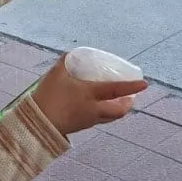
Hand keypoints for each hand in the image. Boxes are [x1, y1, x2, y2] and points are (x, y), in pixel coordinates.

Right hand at [32, 57, 146, 135]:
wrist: (36, 124)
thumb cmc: (47, 96)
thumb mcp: (55, 74)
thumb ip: (65, 62)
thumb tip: (72, 53)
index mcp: (90, 94)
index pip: (116, 90)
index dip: (131, 87)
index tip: (145, 84)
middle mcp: (93, 110)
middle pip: (118, 112)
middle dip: (127, 104)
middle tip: (131, 97)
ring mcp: (87, 121)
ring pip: (109, 118)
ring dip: (117, 110)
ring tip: (118, 102)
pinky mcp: (79, 127)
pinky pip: (98, 121)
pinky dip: (103, 113)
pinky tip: (97, 108)